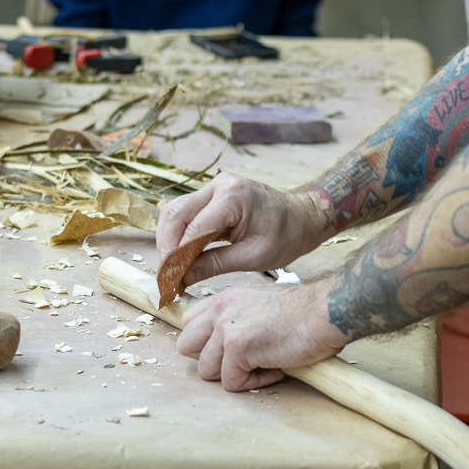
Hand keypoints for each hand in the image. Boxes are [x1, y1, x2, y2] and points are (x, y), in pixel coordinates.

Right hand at [157, 172, 327, 285]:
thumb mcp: (253, 257)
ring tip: (170, 270)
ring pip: (174, 211)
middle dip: (166, 249)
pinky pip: (185, 211)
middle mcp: (219, 185)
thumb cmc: (286, 237)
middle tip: (166, 278)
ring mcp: (214, 186)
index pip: (192, 229)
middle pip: (174, 215)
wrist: (303, 217)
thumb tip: (181, 280)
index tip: (170, 283)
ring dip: (168, 241)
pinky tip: (179, 256)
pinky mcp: (212, 193)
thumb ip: (214, 265)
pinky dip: (177, 234)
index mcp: (233, 197)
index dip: (176, 258)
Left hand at [177, 280, 346, 390]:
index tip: (230, 350)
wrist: (325, 313)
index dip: (206, 342)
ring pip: (206, 369)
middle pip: (186, 346)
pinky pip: (231, 382)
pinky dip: (254, 383)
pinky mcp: (238, 348)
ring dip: (234, 374)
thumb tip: (228, 344)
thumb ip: (238, 317)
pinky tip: (275, 369)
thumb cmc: (303, 312)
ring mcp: (227, 328)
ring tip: (263, 365)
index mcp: (224, 298)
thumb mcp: (260, 303)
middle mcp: (220, 310)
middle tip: (241, 361)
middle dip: (211, 360)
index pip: (189, 323)